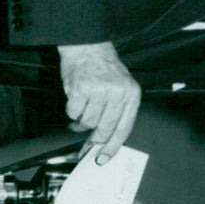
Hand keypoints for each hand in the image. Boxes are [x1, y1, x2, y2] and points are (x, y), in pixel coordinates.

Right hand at [58, 41, 140, 163]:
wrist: (88, 45)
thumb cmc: (103, 68)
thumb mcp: (122, 86)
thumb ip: (119, 111)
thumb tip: (105, 140)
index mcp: (131, 95)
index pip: (124, 128)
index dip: (112, 146)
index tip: (103, 158)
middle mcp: (118, 93)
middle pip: (104, 129)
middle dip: (94, 138)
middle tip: (87, 139)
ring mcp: (100, 91)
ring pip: (87, 122)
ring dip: (81, 120)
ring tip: (83, 107)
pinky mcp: (82, 89)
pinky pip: (74, 113)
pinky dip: (72, 110)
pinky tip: (76, 98)